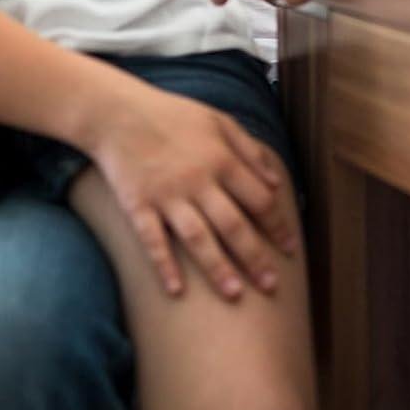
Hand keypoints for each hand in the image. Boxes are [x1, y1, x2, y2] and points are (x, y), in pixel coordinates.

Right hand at [89, 87, 299, 299]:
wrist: (119, 114)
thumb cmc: (175, 116)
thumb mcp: (220, 121)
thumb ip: (250, 150)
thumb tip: (277, 181)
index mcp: (223, 160)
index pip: (260, 200)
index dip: (278, 226)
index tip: (290, 250)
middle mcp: (199, 181)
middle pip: (234, 226)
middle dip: (255, 258)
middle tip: (271, 286)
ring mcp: (167, 196)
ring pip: (198, 239)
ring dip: (218, 268)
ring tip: (235, 295)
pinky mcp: (138, 206)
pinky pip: (153, 241)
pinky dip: (165, 265)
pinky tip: (176, 291)